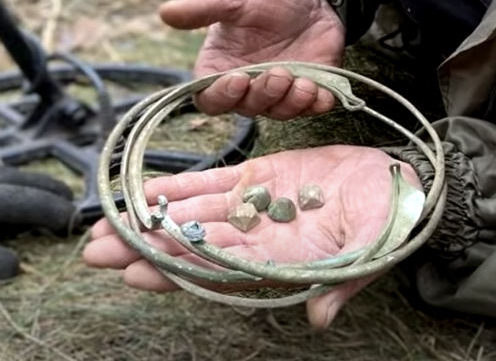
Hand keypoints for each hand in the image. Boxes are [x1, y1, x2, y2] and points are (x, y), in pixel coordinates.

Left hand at [84, 145, 420, 327]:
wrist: (398, 184)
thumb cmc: (393, 222)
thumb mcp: (376, 252)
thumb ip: (345, 285)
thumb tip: (320, 320)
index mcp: (284, 261)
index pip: (223, 270)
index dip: (180, 270)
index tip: (137, 272)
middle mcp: (261, 239)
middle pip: (195, 246)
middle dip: (146, 248)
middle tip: (95, 251)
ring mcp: (257, 207)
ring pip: (194, 215)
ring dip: (151, 217)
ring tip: (105, 224)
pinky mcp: (261, 177)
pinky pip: (213, 182)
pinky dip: (179, 186)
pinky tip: (146, 188)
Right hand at [160, 0, 345, 119]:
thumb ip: (202, 9)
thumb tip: (164, 13)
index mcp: (222, 70)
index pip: (211, 99)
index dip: (222, 96)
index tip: (238, 78)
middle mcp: (249, 88)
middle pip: (247, 109)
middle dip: (263, 94)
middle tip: (278, 72)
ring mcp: (280, 94)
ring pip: (279, 113)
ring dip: (291, 102)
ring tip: (303, 82)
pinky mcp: (309, 93)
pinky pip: (311, 109)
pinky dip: (317, 105)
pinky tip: (322, 94)